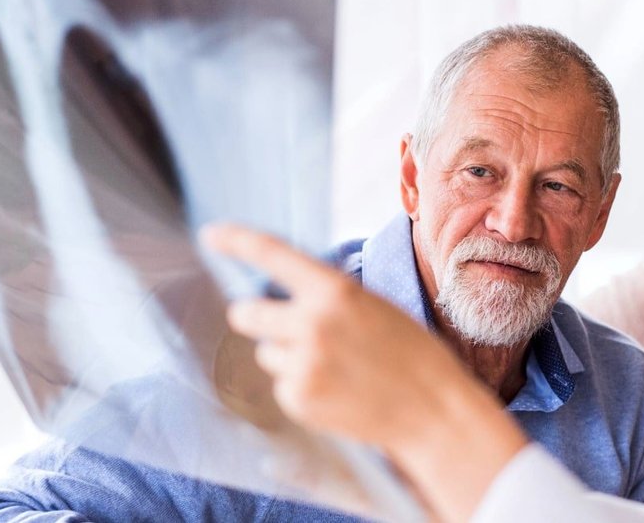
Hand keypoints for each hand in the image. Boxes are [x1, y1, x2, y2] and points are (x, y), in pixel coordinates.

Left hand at [202, 224, 527, 521]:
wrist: (432, 411)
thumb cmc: (409, 353)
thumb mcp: (372, 306)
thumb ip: (326, 298)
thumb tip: (279, 297)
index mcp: (335, 291)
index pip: (272, 255)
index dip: (237, 241)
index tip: (211, 234)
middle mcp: (311, 324)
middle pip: (246, 314)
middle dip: (256, 318)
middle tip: (281, 326)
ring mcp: (302, 365)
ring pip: (265, 354)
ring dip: (287, 357)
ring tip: (335, 368)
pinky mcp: (298, 400)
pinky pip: (281, 387)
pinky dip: (301, 389)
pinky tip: (337, 392)